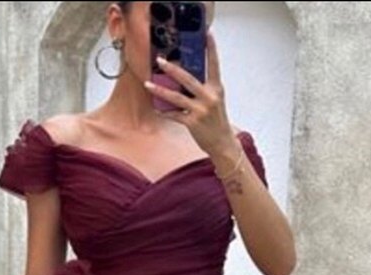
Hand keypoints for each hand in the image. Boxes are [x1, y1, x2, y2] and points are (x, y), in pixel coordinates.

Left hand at [144, 31, 237, 158]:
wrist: (222, 143)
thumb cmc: (217, 120)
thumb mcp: (215, 100)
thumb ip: (203, 88)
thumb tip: (183, 77)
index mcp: (216, 89)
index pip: (214, 65)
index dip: (211, 49)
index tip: (207, 35)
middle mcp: (209, 97)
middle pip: (188, 79)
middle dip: (172, 69)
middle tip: (160, 60)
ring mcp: (201, 111)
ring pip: (176, 97)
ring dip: (160, 90)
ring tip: (148, 84)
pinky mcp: (193, 123)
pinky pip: (175, 115)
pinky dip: (165, 112)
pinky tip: (157, 109)